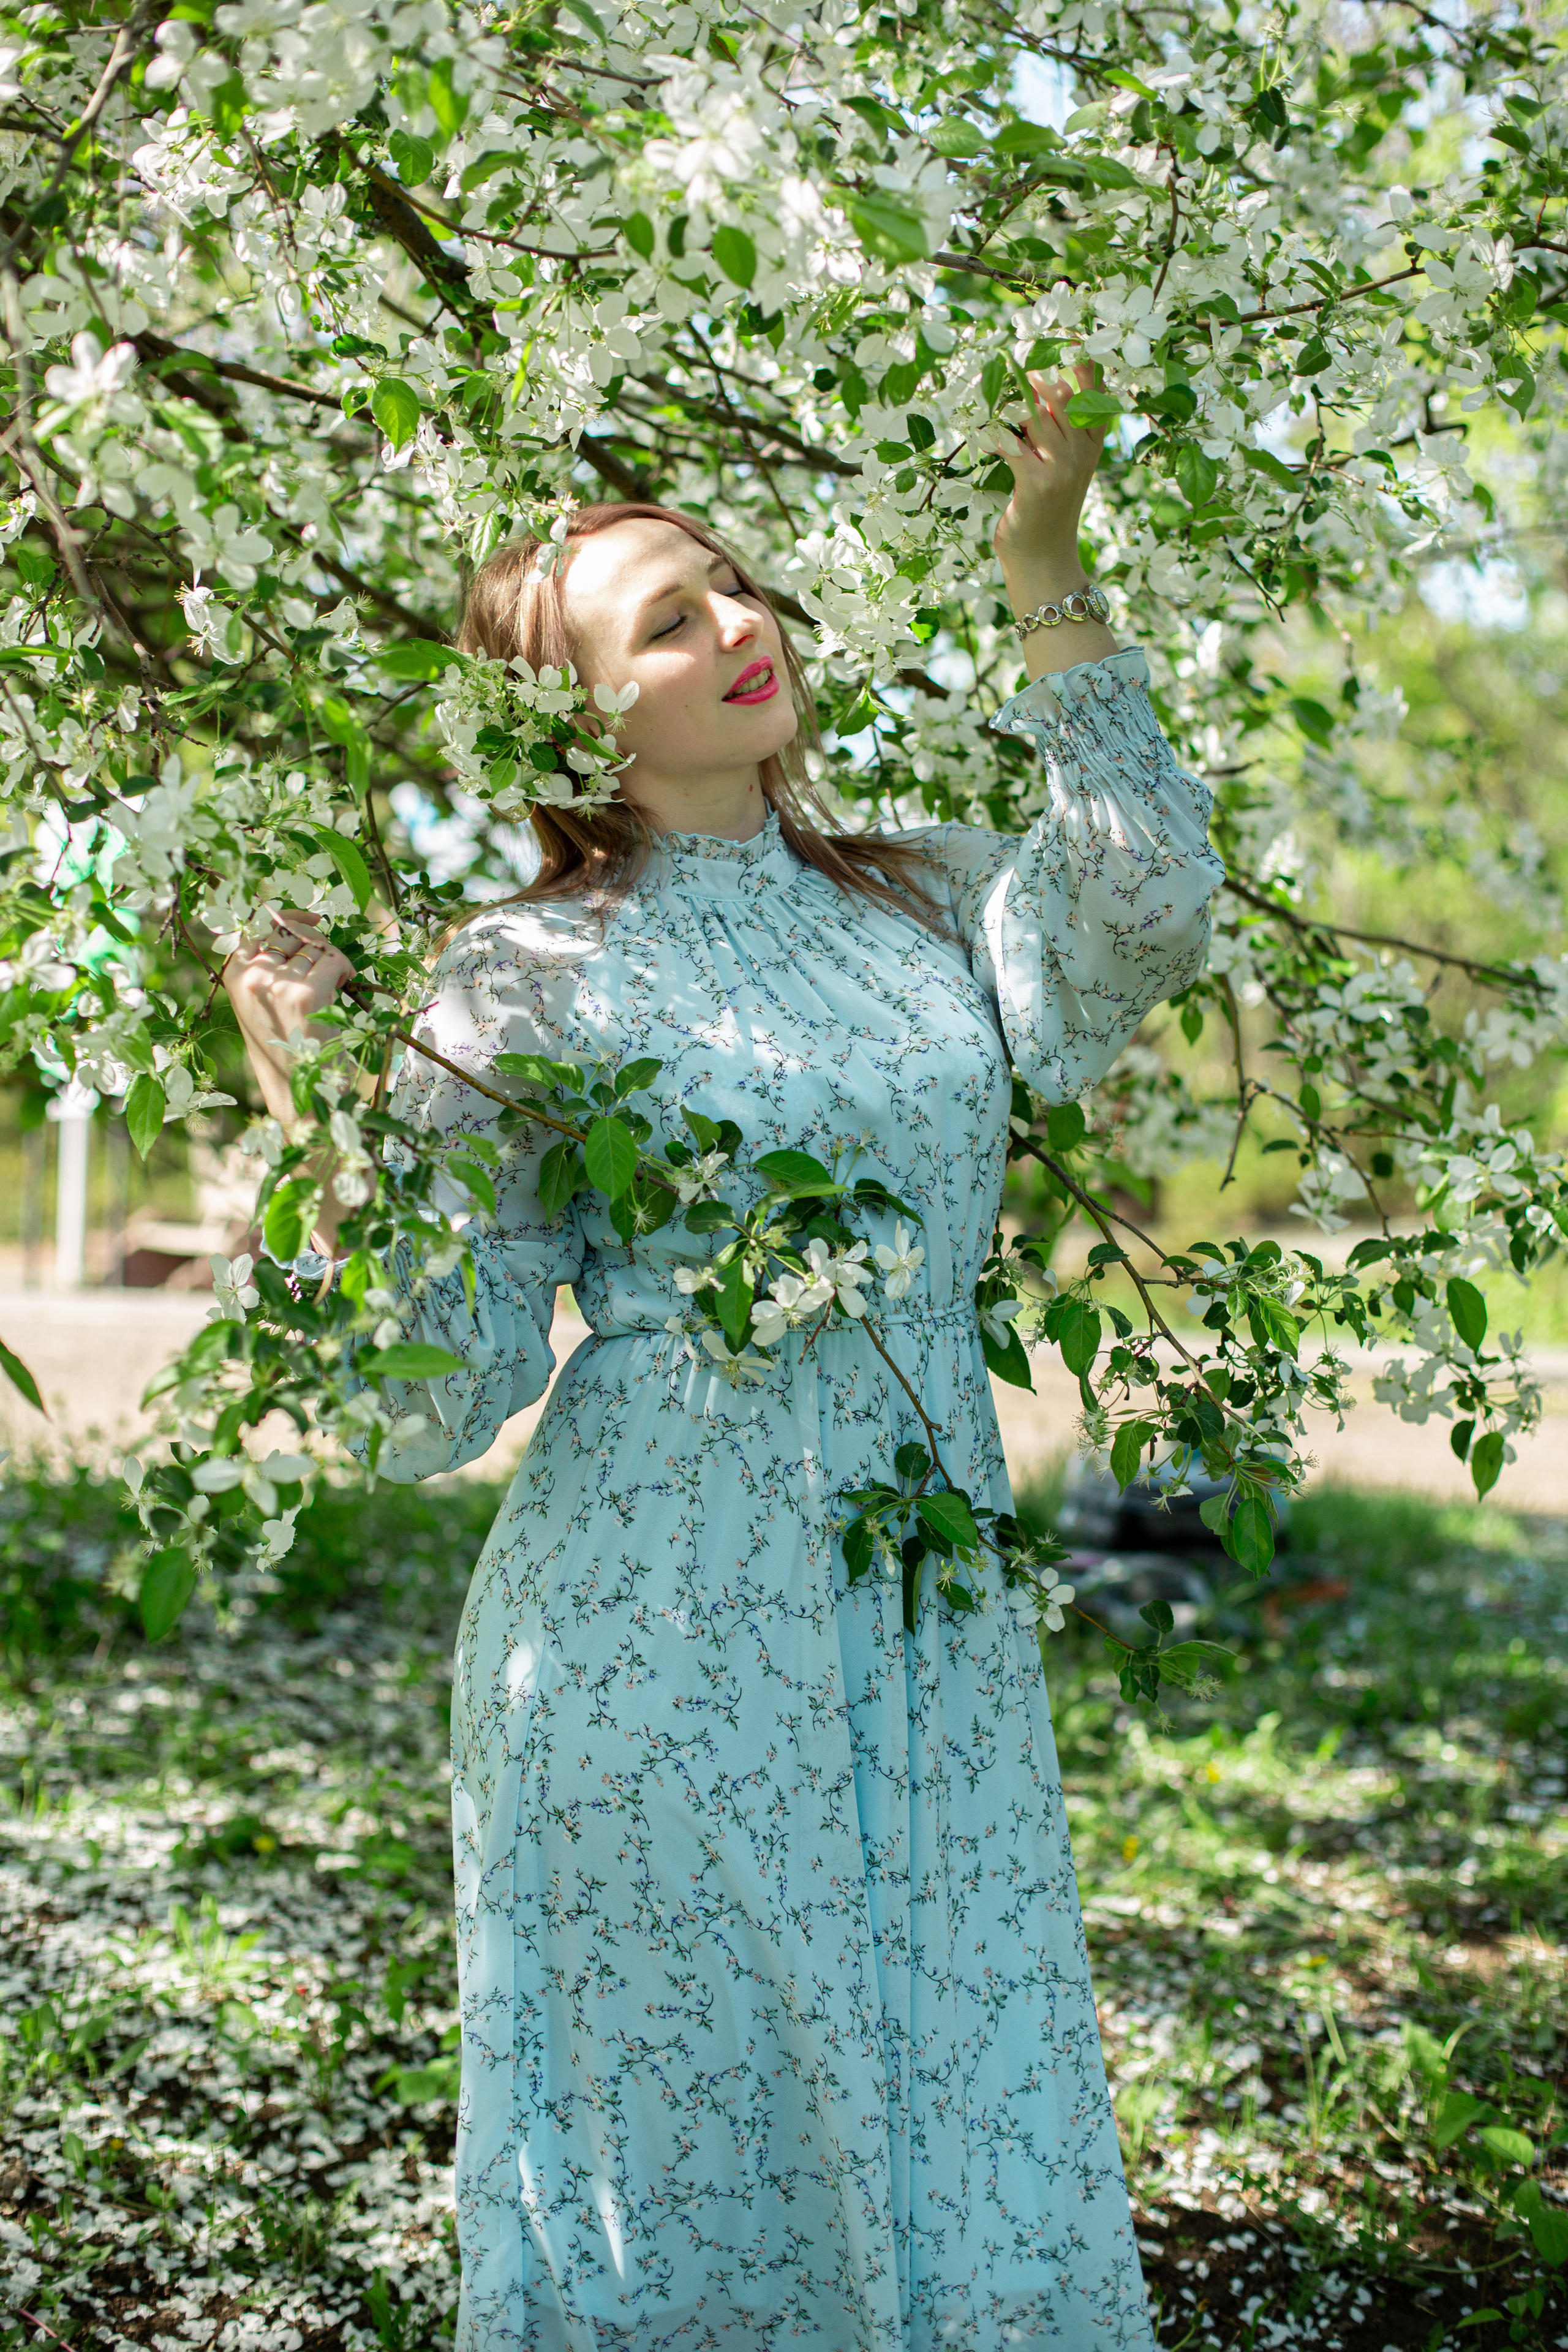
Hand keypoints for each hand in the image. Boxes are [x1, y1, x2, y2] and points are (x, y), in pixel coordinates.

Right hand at [223, 911, 354, 1130]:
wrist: (295, 1089)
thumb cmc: (284, 1047)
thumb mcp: (261, 1002)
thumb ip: (268, 967)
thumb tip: (296, 925)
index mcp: (234, 975)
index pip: (258, 924)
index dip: (290, 915)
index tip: (314, 918)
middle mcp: (251, 976)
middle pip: (292, 933)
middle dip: (318, 943)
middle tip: (329, 967)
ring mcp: (276, 984)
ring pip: (316, 947)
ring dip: (332, 961)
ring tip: (334, 986)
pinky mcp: (304, 994)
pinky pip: (333, 961)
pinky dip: (344, 970)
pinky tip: (344, 987)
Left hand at [991, 361, 1107, 582]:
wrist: (1044, 558)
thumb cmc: (1046, 508)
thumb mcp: (1060, 464)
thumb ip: (1054, 428)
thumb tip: (1030, 385)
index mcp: (1092, 442)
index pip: (1093, 388)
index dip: (1078, 356)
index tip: (1060, 329)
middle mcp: (1082, 451)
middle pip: (1063, 393)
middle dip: (1037, 368)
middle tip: (1008, 353)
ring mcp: (1062, 467)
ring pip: (1037, 413)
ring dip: (1009, 394)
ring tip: (988, 379)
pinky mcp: (1036, 483)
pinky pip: (1011, 443)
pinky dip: (991, 430)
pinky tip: (977, 422)